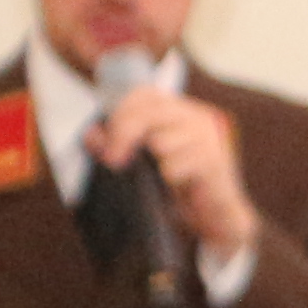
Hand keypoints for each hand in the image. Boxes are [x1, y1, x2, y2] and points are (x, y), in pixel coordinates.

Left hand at [95, 84, 260, 262]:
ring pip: (160, 142)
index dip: (119, 112)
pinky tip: (179, 185)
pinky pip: (174, 166)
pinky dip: (169, 178)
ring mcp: (207, 137)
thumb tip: (90, 134)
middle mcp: (194, 116)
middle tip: (113, 161)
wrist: (217, 213)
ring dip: (153, 164)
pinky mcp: (214, 160)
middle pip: (148, 113)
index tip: (103, 137)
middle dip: (124, 136)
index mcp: (178, 110)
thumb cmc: (179, 184)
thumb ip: (116, 146)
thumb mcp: (143, 162)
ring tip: (163, 176)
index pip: (142, 94)